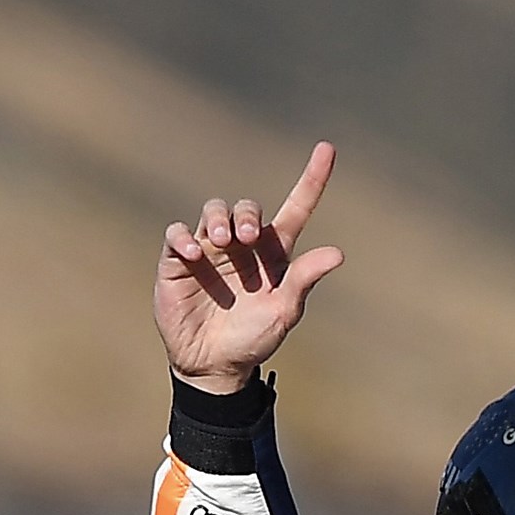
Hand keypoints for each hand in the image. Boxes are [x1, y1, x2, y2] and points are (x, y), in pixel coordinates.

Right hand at [155, 142, 344, 393]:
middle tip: (247, 237)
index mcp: (274, 252)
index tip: (327, 149)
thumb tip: (337, 254)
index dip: (312, 179)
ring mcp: (209, 250)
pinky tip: (193, 253)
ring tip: (222, 240)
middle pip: (247, 207)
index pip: (297, 208)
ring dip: (218, 219)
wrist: (214, 365)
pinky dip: (183, 238)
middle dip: (247, 214)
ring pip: (213, 211)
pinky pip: (177, 235)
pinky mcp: (178, 262)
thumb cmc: (254, 338)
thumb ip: (304, 279)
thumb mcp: (284, 311)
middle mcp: (242, 245)